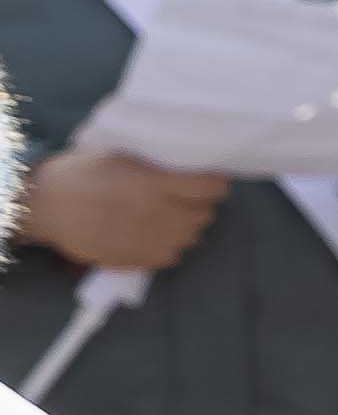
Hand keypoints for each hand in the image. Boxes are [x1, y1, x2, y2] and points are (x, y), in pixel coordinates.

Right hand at [25, 146, 229, 272]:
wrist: (45, 204)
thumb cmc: (83, 172)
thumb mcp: (122, 155)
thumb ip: (159, 162)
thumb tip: (194, 164)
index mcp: (152, 183)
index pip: (211, 188)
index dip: (214, 183)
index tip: (209, 181)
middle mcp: (154, 213)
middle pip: (204, 215)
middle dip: (200, 205)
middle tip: (186, 198)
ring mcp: (144, 240)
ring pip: (190, 237)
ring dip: (186, 226)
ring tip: (169, 216)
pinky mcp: (133, 259)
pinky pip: (170, 256)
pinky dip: (169, 246)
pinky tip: (155, 233)